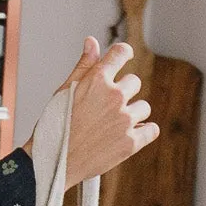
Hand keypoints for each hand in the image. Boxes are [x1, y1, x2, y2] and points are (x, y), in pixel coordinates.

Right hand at [56, 36, 157, 189]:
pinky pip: (152, 130)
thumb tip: (92, 42)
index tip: (123, 58)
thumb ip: (83, 66)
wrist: (53, 163)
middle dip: (123, 92)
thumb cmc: (54, 128)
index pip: (121, 53)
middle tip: (106, 108)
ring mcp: (124, 120)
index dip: (123, 54)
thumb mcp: (64, 91)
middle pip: (134, 82)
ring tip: (113, 126)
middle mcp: (114, 96)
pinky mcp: (131, 142)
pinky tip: (129, 135)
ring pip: (144, 107)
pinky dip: (144, 132)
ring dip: (133, 114)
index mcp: (97, 80)